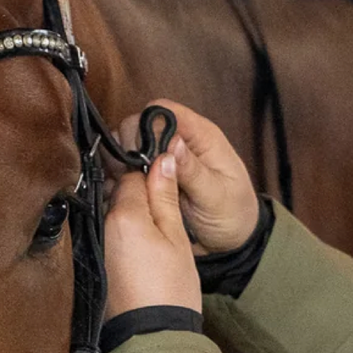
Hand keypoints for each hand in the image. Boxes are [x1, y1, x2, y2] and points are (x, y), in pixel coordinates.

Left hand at [104, 149, 203, 317]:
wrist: (152, 336)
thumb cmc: (170, 290)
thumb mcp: (177, 238)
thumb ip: (166, 197)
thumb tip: (163, 160)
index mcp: (123, 215)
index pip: (133, 176)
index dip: (152, 176)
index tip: (166, 185)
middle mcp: (101, 226)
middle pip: (118, 194)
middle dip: (138, 196)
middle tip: (163, 211)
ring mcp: (95, 245)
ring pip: (113, 215)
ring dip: (130, 216)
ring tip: (154, 233)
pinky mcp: (96, 262)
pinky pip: (108, 235)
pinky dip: (123, 235)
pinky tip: (140, 249)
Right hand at [115, 101, 258, 254]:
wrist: (231, 241)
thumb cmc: (233, 214)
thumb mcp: (217, 196)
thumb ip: (194, 171)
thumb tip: (174, 143)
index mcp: (200, 136)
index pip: (161, 111)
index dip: (144, 127)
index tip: (143, 156)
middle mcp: (177, 141)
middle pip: (136, 124)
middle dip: (129, 147)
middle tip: (136, 176)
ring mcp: (162, 158)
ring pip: (125, 145)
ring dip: (120, 164)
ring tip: (130, 187)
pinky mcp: (151, 176)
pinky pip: (124, 168)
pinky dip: (118, 179)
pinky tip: (124, 194)